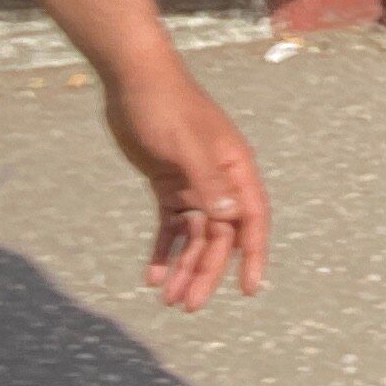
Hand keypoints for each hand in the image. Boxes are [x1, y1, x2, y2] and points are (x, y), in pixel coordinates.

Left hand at [100, 60, 269, 309]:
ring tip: (169, 299)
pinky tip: (153, 274)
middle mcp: (219, 179)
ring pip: (194, 235)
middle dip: (206, 271)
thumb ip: (207, 180)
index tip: (250, 289)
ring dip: (184, 266)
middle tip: (189, 305)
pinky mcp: (167, 182)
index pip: (250, 219)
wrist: (132, 80)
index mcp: (234, 167)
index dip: (253, 255)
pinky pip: (170, 225)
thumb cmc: (165, 106)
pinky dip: (164, 249)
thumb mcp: (185, 145)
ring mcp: (193, 182)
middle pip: (219, 235)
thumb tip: (230, 216)